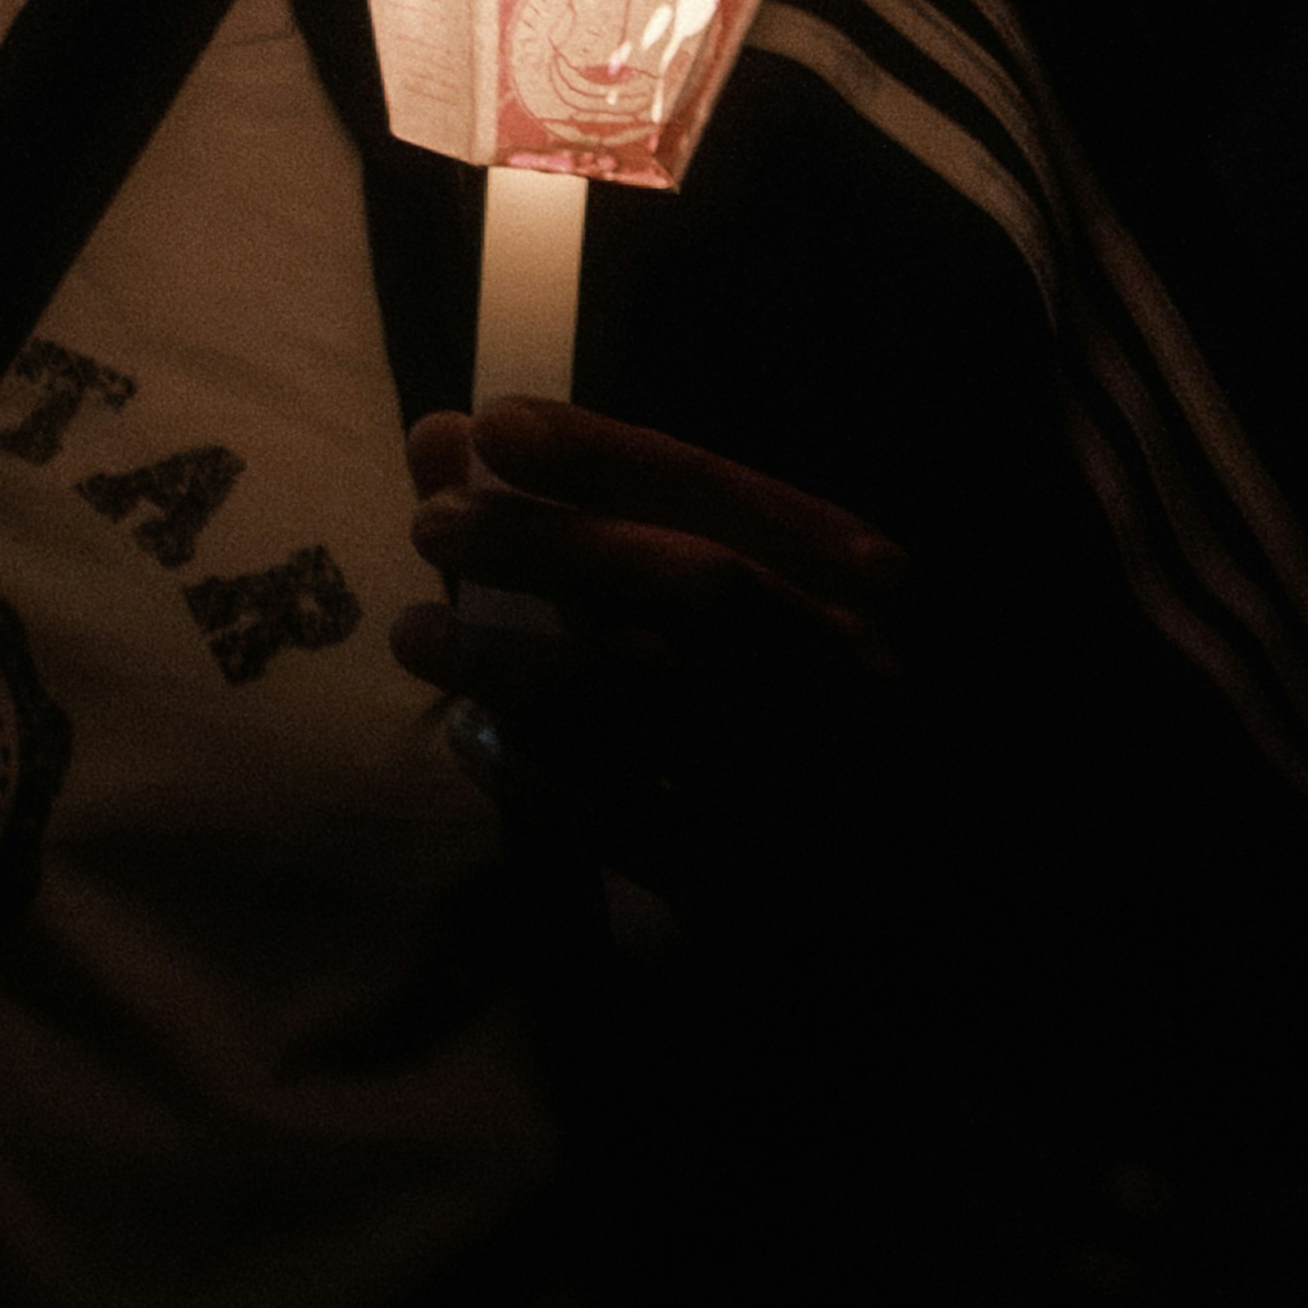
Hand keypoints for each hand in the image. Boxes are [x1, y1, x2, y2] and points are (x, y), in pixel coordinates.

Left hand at [393, 397, 907, 897]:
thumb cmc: (786, 705)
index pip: (728, 498)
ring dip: (509, 658)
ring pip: (649, 704)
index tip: (495, 423)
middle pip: (701, 588)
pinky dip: (530, 772)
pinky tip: (473, 737)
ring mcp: (815, 787)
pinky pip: (621, 820)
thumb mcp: (724, 591)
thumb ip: (593, 515)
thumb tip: (444, 438)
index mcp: (857, 592)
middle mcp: (853, 679)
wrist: (892, 884)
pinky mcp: (753, 884)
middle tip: (431, 523)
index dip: (607, 454)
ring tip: (415, 635)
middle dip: (551, 544)